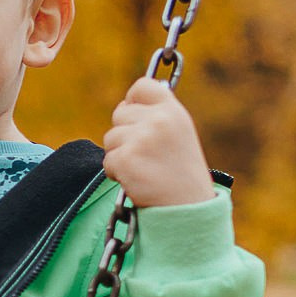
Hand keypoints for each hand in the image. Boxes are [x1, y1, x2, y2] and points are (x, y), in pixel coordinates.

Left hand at [101, 77, 213, 206]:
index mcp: (174, 111)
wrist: (188, 210)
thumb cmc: (182, 175)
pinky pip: (107, 160)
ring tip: (143, 168)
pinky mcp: (126, 160)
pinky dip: (116, 172)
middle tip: (145, 154)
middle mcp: (158, 121)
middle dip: (125, 134)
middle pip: (119, 113)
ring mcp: (141, 140)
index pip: (142, 86)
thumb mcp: (180, 135)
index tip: (136, 116)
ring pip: (110, 138)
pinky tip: (136, 180)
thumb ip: (157, 116)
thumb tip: (126, 103)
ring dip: (120, 154)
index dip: (133, 101)